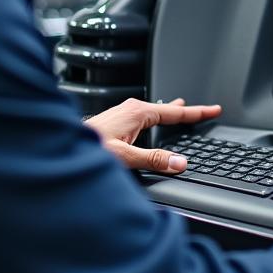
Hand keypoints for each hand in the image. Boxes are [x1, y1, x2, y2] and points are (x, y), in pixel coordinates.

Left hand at [84, 97, 220, 173]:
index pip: (175, 112)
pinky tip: (150, 123)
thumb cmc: (86, 148)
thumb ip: (153, 161)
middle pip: (166, 109)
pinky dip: (156, 117)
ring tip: (180, 111)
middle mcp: (130, 110)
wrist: (58, 146)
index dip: (196, 112)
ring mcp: (122, 114)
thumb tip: (179, 162)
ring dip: (169, 112)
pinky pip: (143, 116)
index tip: (213, 110)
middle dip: (186, 110)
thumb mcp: (124, 158)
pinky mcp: (115, 122)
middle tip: (203, 111)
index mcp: (137, 113)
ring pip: (153, 111)